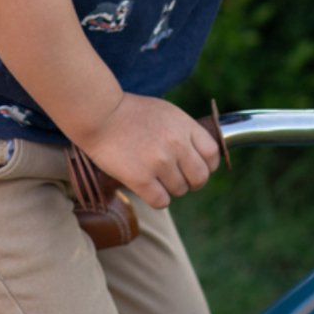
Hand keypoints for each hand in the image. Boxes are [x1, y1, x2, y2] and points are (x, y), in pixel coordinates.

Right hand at [74, 92, 219, 208]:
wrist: (101, 114)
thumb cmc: (131, 112)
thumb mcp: (166, 112)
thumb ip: (184, 131)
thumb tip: (199, 154)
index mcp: (184, 126)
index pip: (212, 153)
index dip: (207, 164)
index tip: (196, 166)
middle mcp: (176, 144)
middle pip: (200, 177)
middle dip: (191, 181)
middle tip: (176, 177)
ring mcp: (159, 162)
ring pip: (180, 190)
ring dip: (169, 188)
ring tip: (155, 176)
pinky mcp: (141, 179)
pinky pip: (162, 201)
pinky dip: (156, 197)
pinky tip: (146, 186)